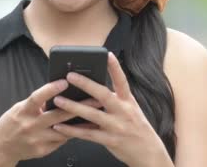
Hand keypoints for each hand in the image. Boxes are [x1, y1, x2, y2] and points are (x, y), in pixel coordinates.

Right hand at [0, 79, 101, 162]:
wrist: (1, 148)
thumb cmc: (12, 123)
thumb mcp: (20, 108)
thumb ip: (37, 102)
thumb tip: (58, 91)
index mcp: (23, 111)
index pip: (38, 98)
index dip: (51, 89)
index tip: (65, 82)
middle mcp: (30, 126)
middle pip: (58, 116)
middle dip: (79, 106)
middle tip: (96, 99)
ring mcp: (37, 140)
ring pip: (64, 130)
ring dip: (81, 123)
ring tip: (97, 115)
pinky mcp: (43, 150)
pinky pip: (61, 140)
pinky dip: (71, 133)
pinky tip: (84, 128)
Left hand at [52, 53, 171, 165]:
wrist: (148, 152)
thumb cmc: (136, 128)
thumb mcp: (131, 109)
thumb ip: (116, 99)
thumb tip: (95, 89)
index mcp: (129, 101)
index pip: (122, 81)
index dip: (115, 67)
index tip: (107, 54)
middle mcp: (123, 111)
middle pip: (103, 95)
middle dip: (86, 84)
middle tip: (70, 76)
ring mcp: (116, 126)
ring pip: (92, 114)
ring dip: (73, 107)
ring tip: (58, 100)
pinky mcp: (110, 140)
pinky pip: (87, 134)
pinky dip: (72, 130)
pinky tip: (59, 126)